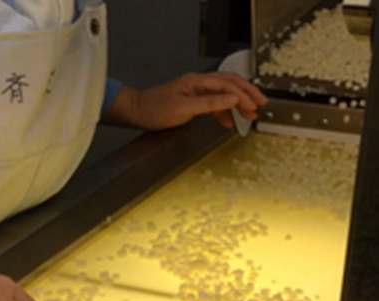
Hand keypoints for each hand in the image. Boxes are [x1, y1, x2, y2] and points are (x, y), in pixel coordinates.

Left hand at [104, 72, 268, 130]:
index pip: (227, 84)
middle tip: (261, 105)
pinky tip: (228, 121)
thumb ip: (209, 104)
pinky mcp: (192, 101)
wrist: (137, 112)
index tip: (254, 106)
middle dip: (247, 94)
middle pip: (229, 84)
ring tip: (249, 114)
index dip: (243, 95)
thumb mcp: (184, 108)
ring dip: (237, 103)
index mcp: (197, 82)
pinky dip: (223, 111)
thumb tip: (232, 98)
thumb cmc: (155, 110)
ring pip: (223, 94)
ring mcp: (195, 92)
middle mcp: (198, 83)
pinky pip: (213, 103)